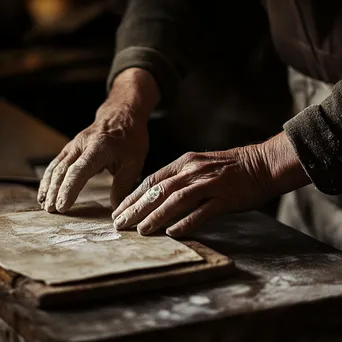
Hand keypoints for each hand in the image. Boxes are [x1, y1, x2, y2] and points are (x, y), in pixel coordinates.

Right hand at [37, 68, 158, 212]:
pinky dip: (49, 178)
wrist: (122, 114)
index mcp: (99, 147)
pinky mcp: (71, 147)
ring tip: (45, 204)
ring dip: (48, 186)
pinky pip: (57, 163)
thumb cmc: (130, 138)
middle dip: (55, 191)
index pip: (79, 171)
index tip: (63, 206)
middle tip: (51, 210)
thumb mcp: (133, 162)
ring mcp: (74, 145)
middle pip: (63, 170)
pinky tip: (45, 191)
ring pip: (56, 166)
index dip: (69, 189)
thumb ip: (124, 185)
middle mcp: (82, 144)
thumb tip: (116, 208)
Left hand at [112, 132, 309, 236]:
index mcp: (184, 162)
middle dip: (137, 208)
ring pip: (177, 200)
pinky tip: (173, 232)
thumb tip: (158, 194)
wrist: (262, 163)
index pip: (152, 180)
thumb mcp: (200, 165)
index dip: (133, 196)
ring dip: (157, 216)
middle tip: (120, 224)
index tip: (119, 210)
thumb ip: (180, 178)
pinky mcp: (225, 196)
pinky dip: (187, 221)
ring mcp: (209, 183)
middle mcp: (193, 171)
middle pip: (159, 190)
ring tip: (141, 231)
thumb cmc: (229, 167)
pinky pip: (203, 211)